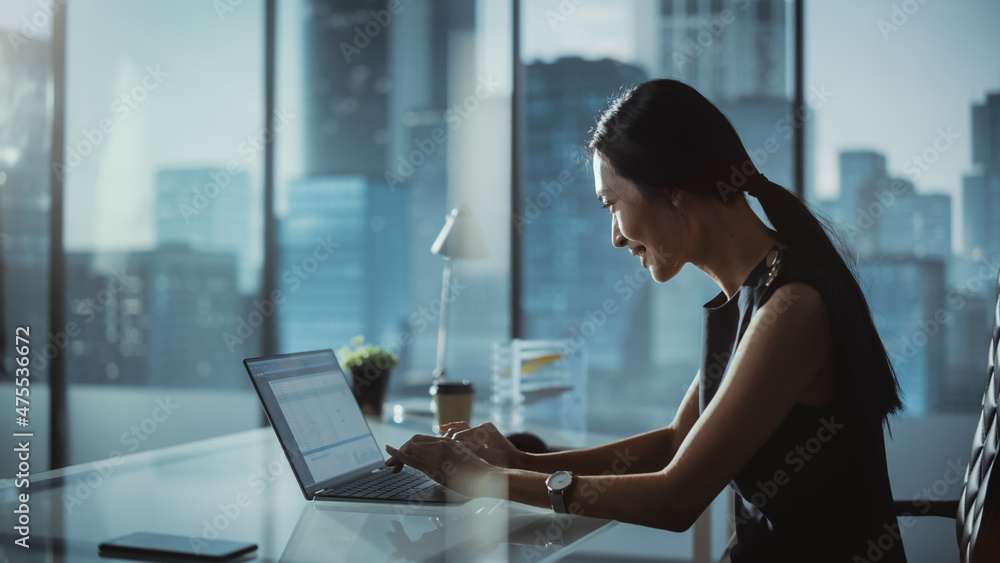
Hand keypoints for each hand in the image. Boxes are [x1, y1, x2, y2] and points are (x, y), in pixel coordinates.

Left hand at [385, 435, 506, 497]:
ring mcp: (436, 453)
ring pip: (409, 447)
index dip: (408, 446)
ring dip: (397, 455)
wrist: (485, 477)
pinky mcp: (432, 464)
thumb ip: (451, 457)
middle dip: (400, 450)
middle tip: (392, 464)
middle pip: (413, 441)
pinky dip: (396, 454)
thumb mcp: (463, 459)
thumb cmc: (477, 473)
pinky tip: (389, 454)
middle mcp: (440, 444)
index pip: (421, 439)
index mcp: (447, 442)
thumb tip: (441, 462)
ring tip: (389, 465)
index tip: (402, 456)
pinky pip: (409, 458)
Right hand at [440, 422, 528, 469]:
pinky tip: (449, 436)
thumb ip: (471, 450)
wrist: (516, 463)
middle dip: (450, 429)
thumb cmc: (504, 462)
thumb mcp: (486, 456)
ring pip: (464, 428)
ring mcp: (484, 431)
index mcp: (485, 429)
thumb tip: (455, 444)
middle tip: (437, 429)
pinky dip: (459, 434)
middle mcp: (484, 427)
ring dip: (453, 430)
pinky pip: (468, 433)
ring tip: (439, 429)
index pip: (463, 433)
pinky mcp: (483, 436)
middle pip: (462, 427)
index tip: (442, 444)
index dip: (451, 439)